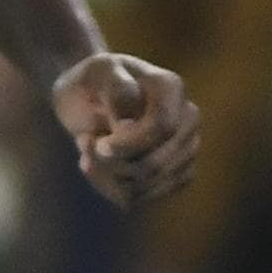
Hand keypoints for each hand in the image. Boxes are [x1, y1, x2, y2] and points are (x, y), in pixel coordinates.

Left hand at [53, 53, 199, 208]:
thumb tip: (129, 126)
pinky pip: (141, 197)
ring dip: (108, 176)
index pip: (162, 128)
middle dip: (113, 164)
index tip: (99, 144)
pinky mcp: (173, 175)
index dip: (128, 145)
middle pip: (156, 164)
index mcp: (171, 87)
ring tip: (89, 152)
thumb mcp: (96, 75)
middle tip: (85, 143)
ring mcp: (185, 148)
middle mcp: (187, 118)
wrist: (89, 98)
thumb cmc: (91, 82)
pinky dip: (111, 189)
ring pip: (147, 186)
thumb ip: (118, 92)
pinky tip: (99, 169)